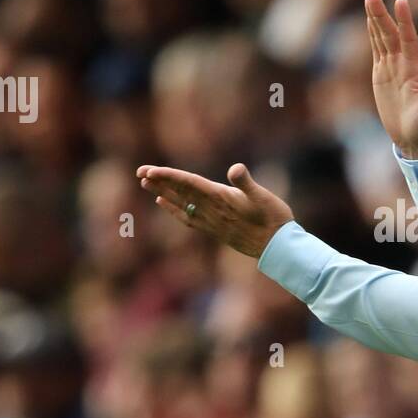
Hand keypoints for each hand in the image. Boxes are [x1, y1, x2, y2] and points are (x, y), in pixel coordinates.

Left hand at [137, 162, 293, 258]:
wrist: (277, 248)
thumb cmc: (274, 219)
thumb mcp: (263, 196)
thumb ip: (246, 183)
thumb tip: (235, 169)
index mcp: (221, 198)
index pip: (189, 183)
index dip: (168, 176)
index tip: (149, 171)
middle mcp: (212, 210)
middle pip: (180, 193)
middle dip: (159, 182)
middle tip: (139, 172)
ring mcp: (212, 221)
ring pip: (181, 204)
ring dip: (163, 192)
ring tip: (146, 183)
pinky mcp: (215, 228)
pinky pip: (187, 217)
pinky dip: (173, 209)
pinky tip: (164, 203)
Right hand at [365, 0, 417, 158]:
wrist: (415, 138)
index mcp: (414, 69)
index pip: (408, 39)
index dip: (404, 21)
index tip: (401, 1)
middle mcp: (402, 64)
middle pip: (389, 35)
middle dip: (381, 15)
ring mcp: (391, 69)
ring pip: (382, 39)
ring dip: (375, 20)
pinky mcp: (381, 76)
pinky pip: (376, 51)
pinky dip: (373, 36)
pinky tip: (370, 22)